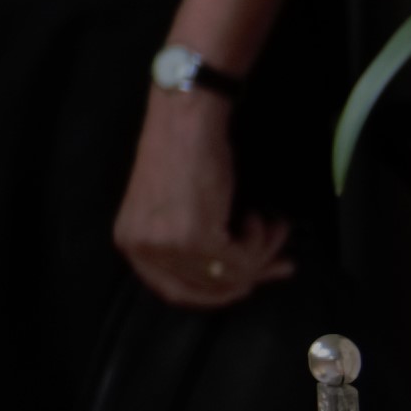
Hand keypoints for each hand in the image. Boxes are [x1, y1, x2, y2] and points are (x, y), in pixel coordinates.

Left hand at [115, 82, 297, 307]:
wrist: (187, 117)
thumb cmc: (185, 153)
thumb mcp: (177, 208)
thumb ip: (195, 248)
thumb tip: (242, 278)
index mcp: (129, 243)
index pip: (176, 292)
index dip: (217, 293)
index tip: (250, 282)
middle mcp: (141, 249)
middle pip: (206, 289)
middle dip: (249, 278)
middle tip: (280, 263)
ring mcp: (166, 245)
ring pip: (228, 275)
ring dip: (261, 253)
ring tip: (273, 227)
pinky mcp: (194, 237)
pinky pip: (240, 260)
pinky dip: (260, 241)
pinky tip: (260, 216)